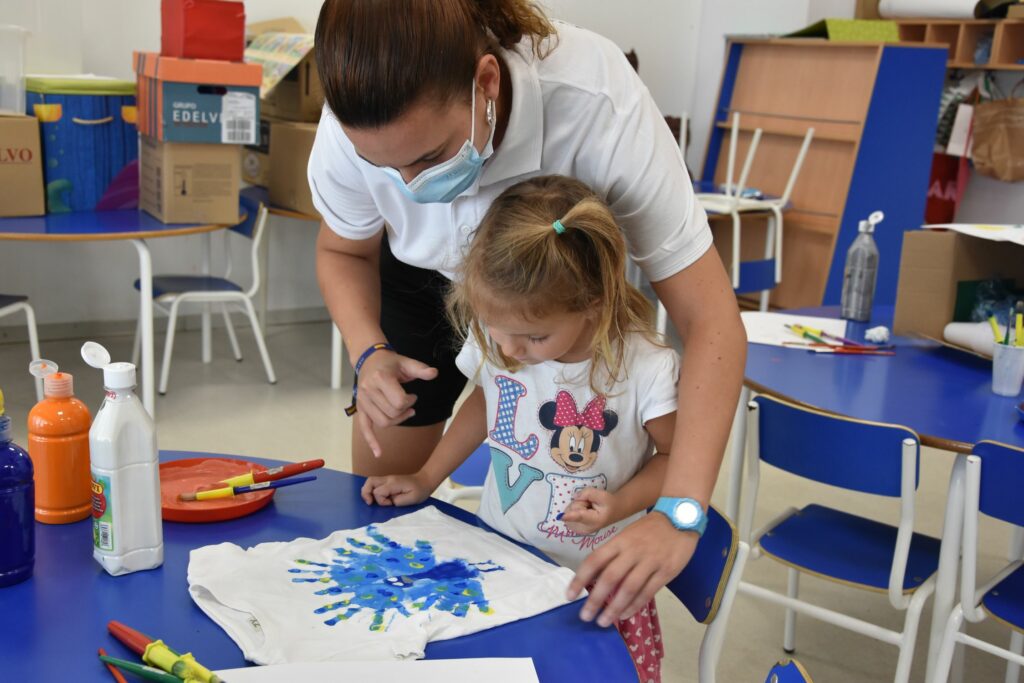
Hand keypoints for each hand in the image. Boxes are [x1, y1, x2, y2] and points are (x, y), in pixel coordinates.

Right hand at [355, 350, 437, 457]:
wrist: (368, 360)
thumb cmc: (390, 363)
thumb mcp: (406, 362)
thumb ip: (420, 369)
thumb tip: (434, 373)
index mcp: (380, 378)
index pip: (399, 401)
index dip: (410, 402)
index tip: (413, 396)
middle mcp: (368, 390)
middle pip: (391, 413)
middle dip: (404, 410)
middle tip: (410, 403)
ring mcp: (362, 401)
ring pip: (383, 422)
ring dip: (397, 420)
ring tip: (404, 412)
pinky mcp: (360, 409)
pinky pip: (364, 428)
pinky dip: (371, 441)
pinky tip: (378, 453)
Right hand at [360, 473, 432, 506]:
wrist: (425, 480)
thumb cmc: (420, 491)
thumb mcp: (412, 499)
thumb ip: (398, 501)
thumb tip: (389, 502)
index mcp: (394, 483)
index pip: (378, 491)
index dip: (381, 501)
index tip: (390, 504)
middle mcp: (388, 479)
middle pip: (369, 481)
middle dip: (366, 493)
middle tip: (370, 503)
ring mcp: (387, 479)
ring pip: (370, 481)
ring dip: (367, 491)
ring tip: (371, 501)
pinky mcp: (388, 481)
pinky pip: (375, 483)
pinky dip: (372, 490)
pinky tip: (376, 498)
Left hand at [561, 488, 619, 534]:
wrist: (613, 511)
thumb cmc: (608, 503)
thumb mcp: (601, 494)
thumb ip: (588, 493)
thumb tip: (575, 497)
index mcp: (594, 520)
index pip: (580, 516)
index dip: (570, 516)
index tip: (561, 517)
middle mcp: (584, 529)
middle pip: (571, 509)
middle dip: (578, 503)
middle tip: (589, 504)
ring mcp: (578, 530)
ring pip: (568, 511)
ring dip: (576, 506)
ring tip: (588, 508)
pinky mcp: (574, 528)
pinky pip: (567, 515)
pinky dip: (573, 510)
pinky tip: (584, 511)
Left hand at [567, 512, 697, 626]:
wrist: (680, 517)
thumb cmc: (649, 529)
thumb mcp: (627, 535)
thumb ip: (613, 555)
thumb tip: (595, 579)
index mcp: (619, 541)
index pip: (595, 560)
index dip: (580, 579)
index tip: (569, 595)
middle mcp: (632, 551)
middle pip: (610, 578)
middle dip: (595, 599)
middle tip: (585, 616)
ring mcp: (650, 562)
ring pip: (629, 588)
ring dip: (614, 608)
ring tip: (603, 621)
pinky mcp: (666, 571)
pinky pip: (647, 592)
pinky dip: (634, 605)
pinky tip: (624, 615)